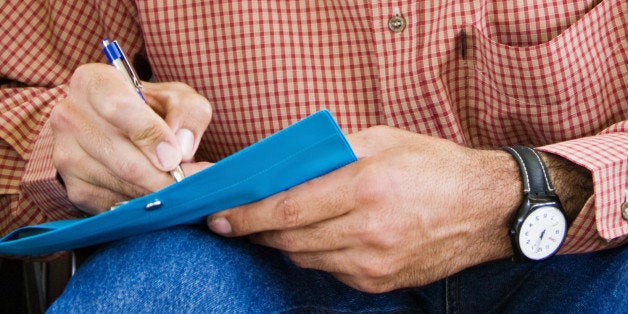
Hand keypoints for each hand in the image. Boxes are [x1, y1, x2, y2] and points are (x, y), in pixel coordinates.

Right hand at [51, 64, 211, 213]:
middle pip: (123, 159)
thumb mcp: (178, 98)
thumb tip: (182, 149)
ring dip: (158, 191)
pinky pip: (114, 204)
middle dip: (165, 176)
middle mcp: (69, 116)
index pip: (117, 107)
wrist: (123, 130)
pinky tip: (158, 194)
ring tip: (182, 187)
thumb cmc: (153, 110)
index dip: (150, 134)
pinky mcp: (74, 188)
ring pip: (121, 184)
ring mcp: (65, 155)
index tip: (175, 155)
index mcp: (92, 82)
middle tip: (194, 182)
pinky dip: (143, 204)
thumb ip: (189, 113)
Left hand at [208, 126, 520, 292]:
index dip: (248, 216)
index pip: (289, 209)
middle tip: (234, 223)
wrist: (487, 209)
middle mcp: (368, 230)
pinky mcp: (381, 282)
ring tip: (274, 226)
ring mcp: (375, 262)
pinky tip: (318, 237)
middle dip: (256, 231)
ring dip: (284, 243)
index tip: (221, 217)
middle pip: (290, 239)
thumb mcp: (383, 140)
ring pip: (306, 259)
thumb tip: (286, 164)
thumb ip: (331, 152)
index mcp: (367, 187)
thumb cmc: (435, 166)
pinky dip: (315, 254)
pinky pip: (331, 270)